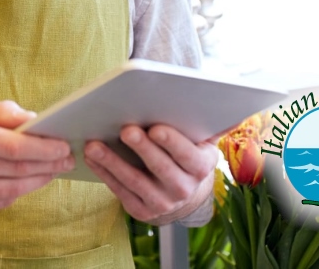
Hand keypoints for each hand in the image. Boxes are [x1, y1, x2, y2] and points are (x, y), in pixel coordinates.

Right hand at [0, 100, 74, 216]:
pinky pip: (0, 202)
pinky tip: (31, 180)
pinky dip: (20, 191)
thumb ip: (4, 111)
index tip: (63, 145)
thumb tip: (35, 120)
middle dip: (48, 164)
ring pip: (12, 189)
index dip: (43, 148)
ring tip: (54, 170)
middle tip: (66, 159)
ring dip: (39, 180)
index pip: (13, 146)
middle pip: (16, 169)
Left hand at [83, 124, 218, 224]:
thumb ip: (208, 123)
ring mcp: (163, 204)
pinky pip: (120, 191)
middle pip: (162, 169)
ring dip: (113, 162)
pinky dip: (104, 173)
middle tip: (125, 129)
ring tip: (94, 144)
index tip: (156, 127)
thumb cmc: (186, 152)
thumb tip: (226, 106)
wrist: (182, 192)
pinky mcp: (142, 212)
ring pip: (136, 182)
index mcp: (202, 167)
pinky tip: (91, 157)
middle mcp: (185, 189)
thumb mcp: (201, 139)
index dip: (173, 143)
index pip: (189, 156)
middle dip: (143, 149)